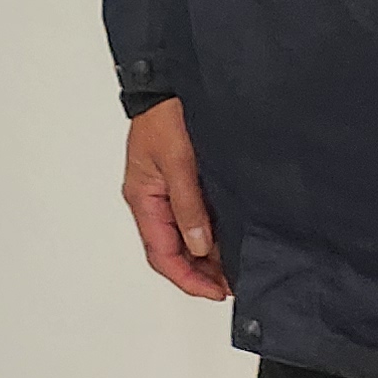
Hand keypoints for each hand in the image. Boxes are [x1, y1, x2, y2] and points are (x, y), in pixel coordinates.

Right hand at [121, 98, 229, 301]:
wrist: (166, 85)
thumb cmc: (165, 116)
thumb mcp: (178, 162)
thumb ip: (188, 206)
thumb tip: (199, 247)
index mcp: (143, 199)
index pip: (162, 254)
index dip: (188, 279)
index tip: (216, 292)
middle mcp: (151, 200)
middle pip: (171, 251)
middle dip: (199, 272)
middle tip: (231, 284)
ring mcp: (164, 192)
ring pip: (182, 237)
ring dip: (205, 255)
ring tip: (234, 266)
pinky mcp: (178, 182)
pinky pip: (190, 218)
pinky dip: (207, 235)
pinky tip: (227, 239)